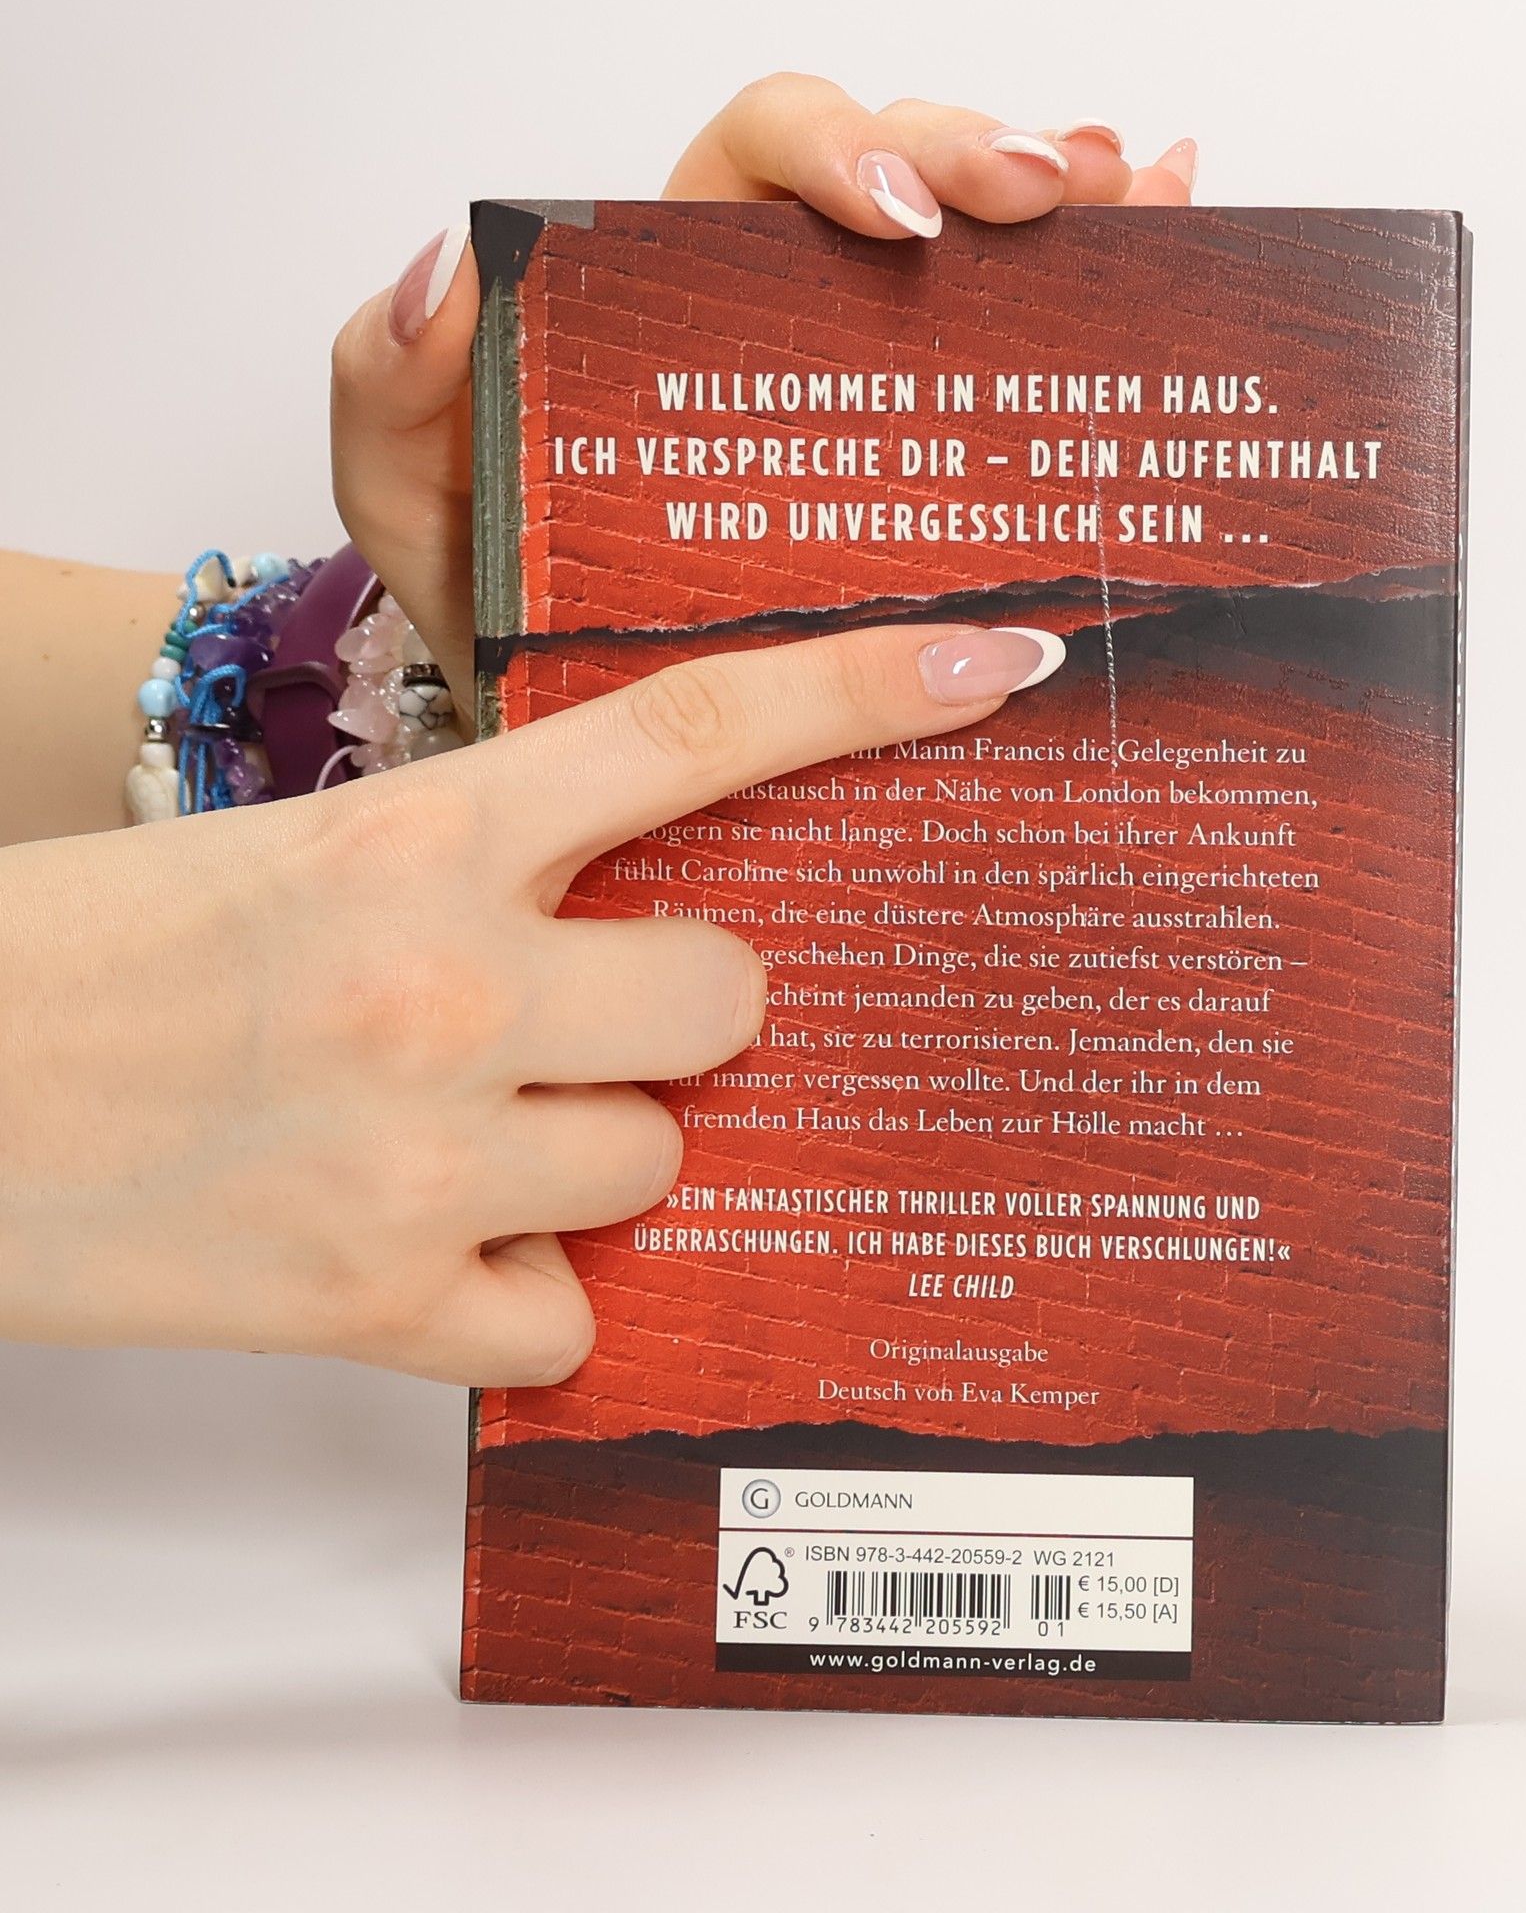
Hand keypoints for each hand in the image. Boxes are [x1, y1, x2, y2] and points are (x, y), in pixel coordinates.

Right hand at [0, 622, 1061, 1382]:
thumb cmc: (77, 966)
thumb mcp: (293, 852)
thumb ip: (477, 857)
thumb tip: (636, 885)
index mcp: (414, 836)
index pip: (689, 730)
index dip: (860, 687)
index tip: (987, 661)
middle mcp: (441, 987)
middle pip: (731, 994)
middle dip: (688, 1007)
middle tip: (588, 1013)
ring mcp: (420, 1158)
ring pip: (658, 1158)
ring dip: (590, 1150)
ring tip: (456, 1137)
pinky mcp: (375, 1309)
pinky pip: (572, 1312)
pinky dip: (521, 1291)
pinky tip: (428, 1252)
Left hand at [330, 74, 1195, 706]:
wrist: (584, 764)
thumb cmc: (509, 618)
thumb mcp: (418, 511)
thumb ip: (388, 393)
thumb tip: (445, 266)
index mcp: (677, 304)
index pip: (756, 163)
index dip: (836, 152)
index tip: (896, 220)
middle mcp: (787, 326)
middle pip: (896, 172)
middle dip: (976, 156)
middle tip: (1048, 199)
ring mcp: (876, 399)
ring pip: (981, 250)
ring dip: (1073, 199)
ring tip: (1136, 198)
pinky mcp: (936, 481)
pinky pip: (1027, 357)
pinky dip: (1111, 276)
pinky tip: (1172, 228)